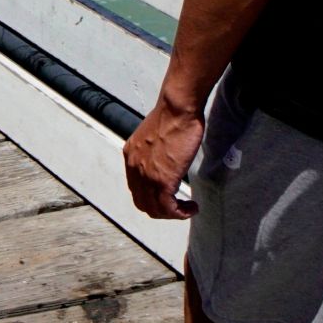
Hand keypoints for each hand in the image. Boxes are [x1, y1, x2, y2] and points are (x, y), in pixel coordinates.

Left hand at [124, 94, 204, 218]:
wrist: (177, 109)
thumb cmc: (173, 115)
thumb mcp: (155, 135)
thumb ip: (155, 150)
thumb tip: (165, 159)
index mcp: (131, 156)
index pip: (136, 188)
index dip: (152, 197)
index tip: (169, 197)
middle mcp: (134, 167)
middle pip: (142, 202)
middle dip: (161, 210)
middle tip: (179, 208)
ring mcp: (146, 175)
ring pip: (155, 209)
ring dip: (172, 214)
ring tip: (188, 209)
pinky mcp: (162, 179)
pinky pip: (168, 207)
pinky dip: (180, 212)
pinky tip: (192, 207)